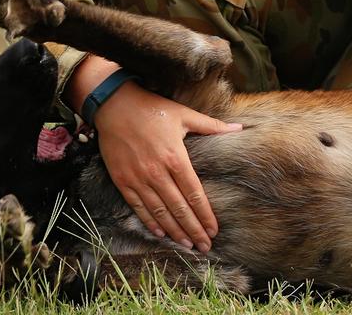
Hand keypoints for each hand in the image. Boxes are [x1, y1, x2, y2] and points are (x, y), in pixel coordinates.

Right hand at [92, 81, 240, 251]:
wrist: (113, 105)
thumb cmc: (152, 109)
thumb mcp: (184, 114)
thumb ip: (211, 126)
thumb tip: (238, 128)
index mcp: (175, 157)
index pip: (194, 194)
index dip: (205, 215)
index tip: (214, 230)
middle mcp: (157, 172)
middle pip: (179, 208)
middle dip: (193, 230)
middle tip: (205, 246)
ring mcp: (138, 178)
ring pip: (160, 212)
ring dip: (174, 231)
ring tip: (187, 245)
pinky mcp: (122, 180)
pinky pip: (138, 207)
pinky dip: (150, 221)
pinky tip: (161, 233)